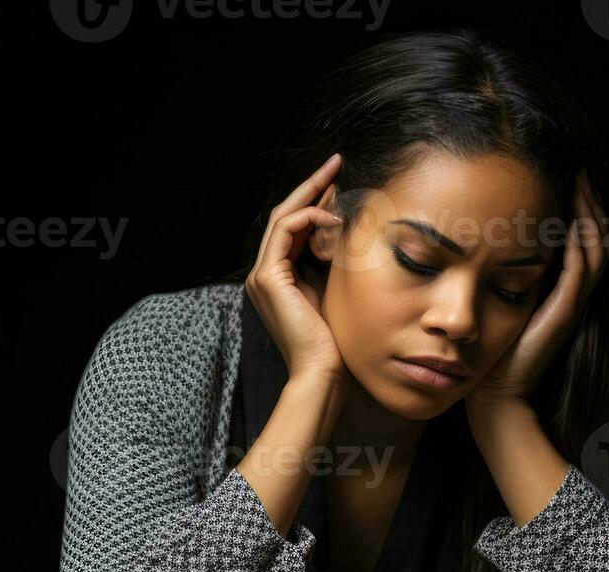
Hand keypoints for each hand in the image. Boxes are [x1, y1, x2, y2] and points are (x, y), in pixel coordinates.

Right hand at [244, 152, 349, 385]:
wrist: (323, 372)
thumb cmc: (335, 341)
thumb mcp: (334, 291)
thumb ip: (331, 263)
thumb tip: (346, 231)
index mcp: (278, 278)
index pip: (294, 227)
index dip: (315, 201)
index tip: (339, 181)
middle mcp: (264, 274)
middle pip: (286, 215)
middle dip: (312, 186)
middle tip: (336, 162)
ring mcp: (262, 276)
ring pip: (283, 217)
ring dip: (311, 195)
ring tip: (337, 177)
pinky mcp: (268, 277)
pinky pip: (286, 231)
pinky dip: (309, 218)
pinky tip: (334, 217)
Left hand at [466, 169, 608, 408]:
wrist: (497, 396)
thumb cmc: (493, 354)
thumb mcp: (502, 305)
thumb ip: (508, 278)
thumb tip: (493, 244)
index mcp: (563, 292)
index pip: (582, 242)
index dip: (581, 210)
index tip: (569, 178)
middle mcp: (574, 297)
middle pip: (596, 239)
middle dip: (590, 204)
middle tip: (580, 170)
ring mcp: (572, 306)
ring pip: (594, 251)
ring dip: (588, 216)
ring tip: (580, 184)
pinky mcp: (563, 316)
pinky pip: (579, 274)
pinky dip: (578, 247)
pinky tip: (570, 223)